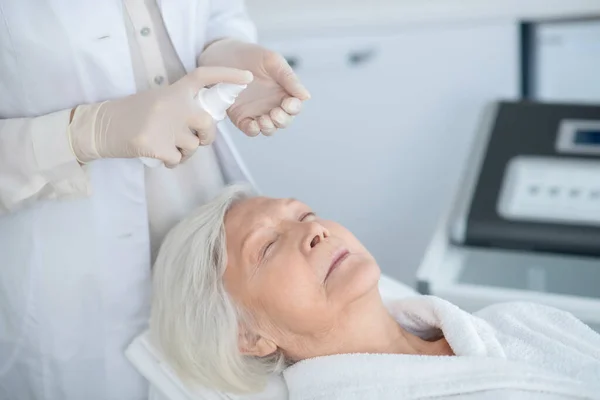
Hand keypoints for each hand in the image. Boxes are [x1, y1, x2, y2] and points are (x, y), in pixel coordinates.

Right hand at [68, 67, 252, 167]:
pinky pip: (177, 160)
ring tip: (168, 146)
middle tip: (197, 140)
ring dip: (186, 152)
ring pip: (193, 147)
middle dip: (207, 138)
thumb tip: (210, 119)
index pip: (204, 76)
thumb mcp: (159, 100)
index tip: (247, 78)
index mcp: (173, 90)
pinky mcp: (154, 146)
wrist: (102, 126)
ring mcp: (163, 126)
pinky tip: (160, 155)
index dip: (227, 75)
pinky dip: (172, 162)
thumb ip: (183, 105)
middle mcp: (171, 105)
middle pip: (208, 125)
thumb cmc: (134, 114)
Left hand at [198, 39, 309, 135]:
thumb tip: (306, 96)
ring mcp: (257, 112)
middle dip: (282, 120)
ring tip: (264, 120)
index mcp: (284, 92)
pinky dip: (254, 130)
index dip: (294, 108)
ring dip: (269, 127)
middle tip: (275, 113)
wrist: (223, 55)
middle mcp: (272, 105)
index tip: (288, 103)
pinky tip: (253, 124)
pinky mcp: (241, 118)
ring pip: (269, 128)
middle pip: (284, 121)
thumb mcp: (272, 61)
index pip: (294, 106)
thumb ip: (289, 78)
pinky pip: (251, 129)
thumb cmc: (250, 55)